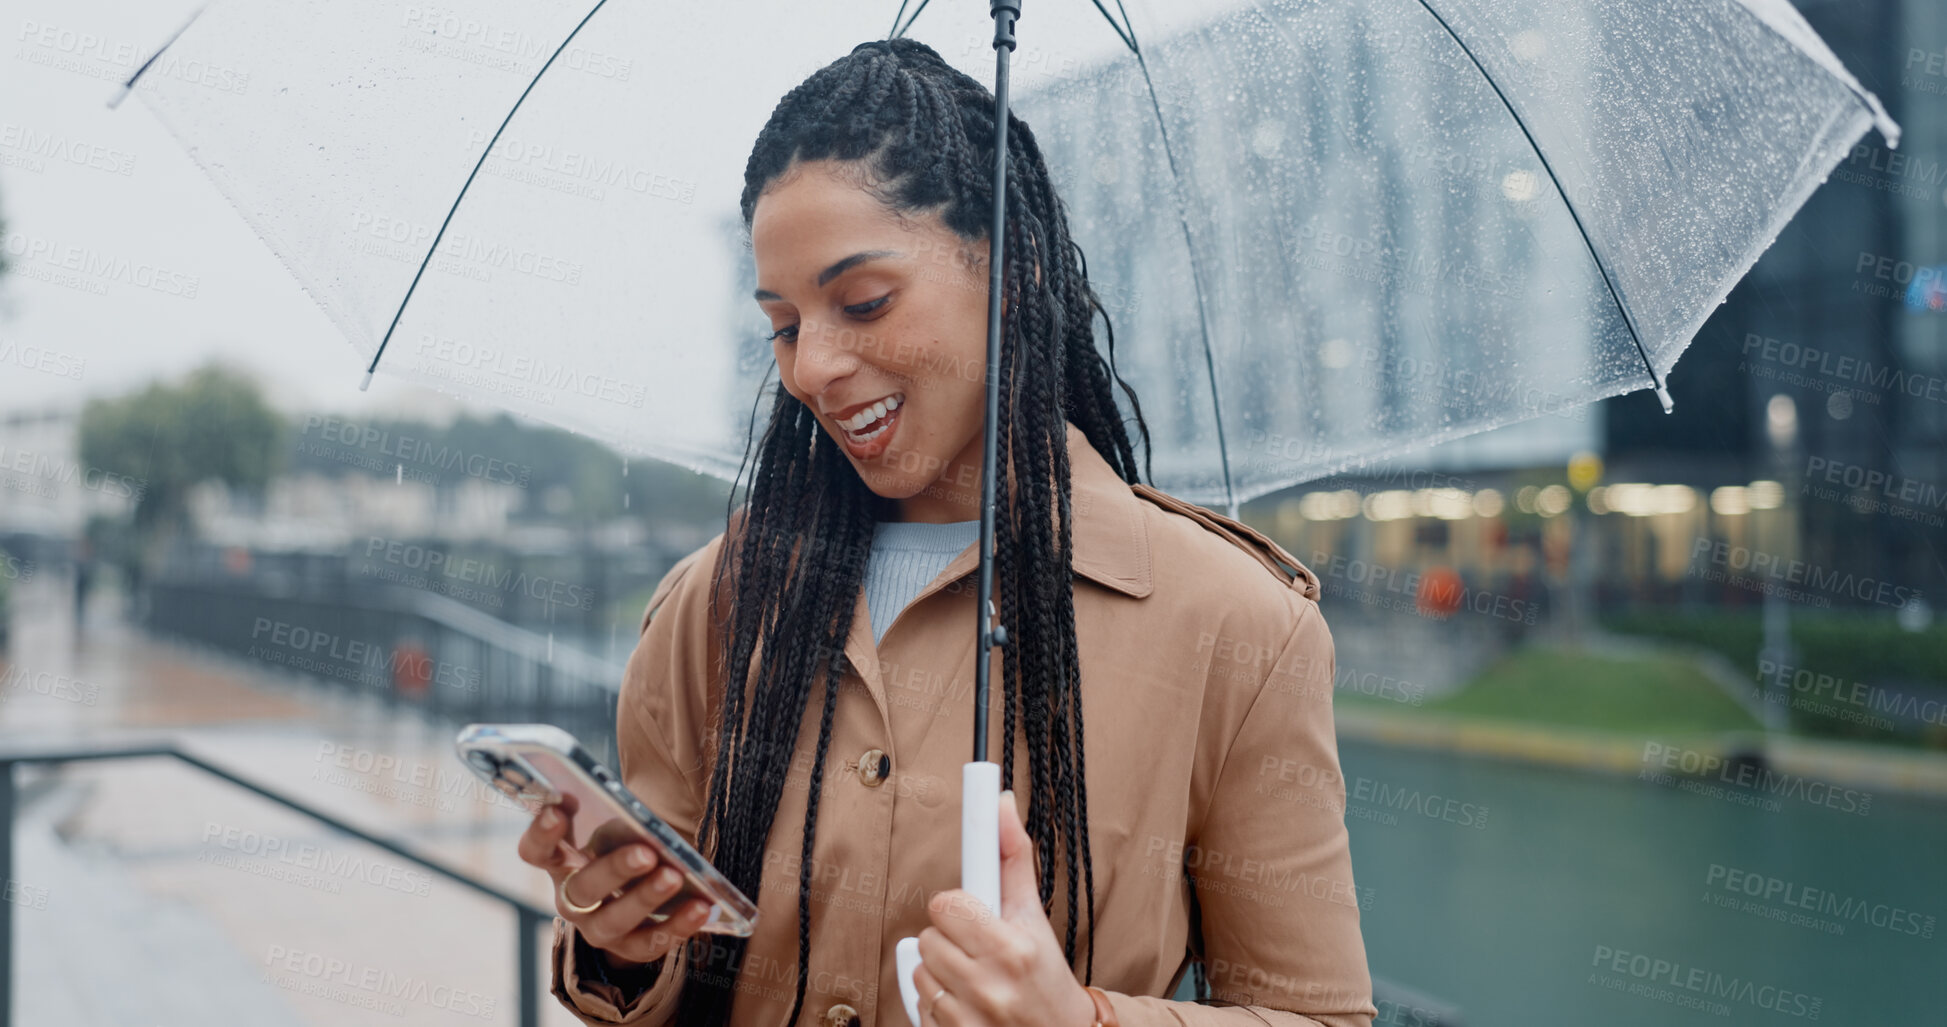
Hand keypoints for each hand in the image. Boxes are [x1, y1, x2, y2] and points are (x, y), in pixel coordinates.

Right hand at [517, 796, 713, 966]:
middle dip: (615, 870)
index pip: (536, 850)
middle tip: (647, 853)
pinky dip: (678, 925)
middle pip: (582, 889)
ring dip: (646, 899)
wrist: (643, 889)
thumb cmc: (627, 847)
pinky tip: (702, 906)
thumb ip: (623, 822)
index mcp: (561, 861)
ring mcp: (597, 929)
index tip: (559, 808)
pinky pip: (649, 945)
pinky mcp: (627, 949)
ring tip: (675, 877)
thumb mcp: (620, 829)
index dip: (542, 832)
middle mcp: (571, 899)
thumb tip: (643, 824)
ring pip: (614, 922)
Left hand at [912, 790, 1099, 1026]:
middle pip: (929, 936)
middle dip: (949, 936)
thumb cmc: (1046, 975)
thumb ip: (1013, 859)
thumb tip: (999, 805)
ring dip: (940, 968)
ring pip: (920, 969)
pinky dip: (936, 998)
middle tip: (975, 944)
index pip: (948, 907)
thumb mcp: (1034, 918)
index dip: (954, 904)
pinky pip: (919, 1002)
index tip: (957, 903)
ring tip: (972, 974)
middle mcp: (989, 986)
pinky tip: (964, 1000)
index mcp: (1011, 949)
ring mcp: (969, 1018)